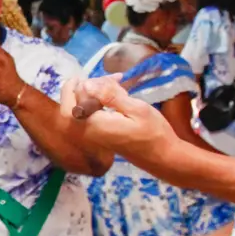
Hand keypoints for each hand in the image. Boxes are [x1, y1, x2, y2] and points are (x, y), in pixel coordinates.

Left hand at [61, 75, 181, 176]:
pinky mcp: (99, 135)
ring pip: (81, 107)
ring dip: (95, 92)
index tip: (109, 78)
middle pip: (72, 102)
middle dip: (87, 85)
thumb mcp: (136, 109)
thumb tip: (87, 84)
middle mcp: (88, 131)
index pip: (72, 96)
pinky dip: (99, 102)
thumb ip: (110, 96)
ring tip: (117, 83)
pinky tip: (117, 95)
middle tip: (112, 79)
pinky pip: (90, 114)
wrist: (162, 157)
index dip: (85, 82)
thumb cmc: (153, 133)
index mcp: (93, 124)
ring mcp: (92, 135)